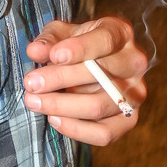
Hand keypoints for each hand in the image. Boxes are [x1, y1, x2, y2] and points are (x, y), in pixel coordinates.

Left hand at [22, 17, 147, 145]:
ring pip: (99, 106)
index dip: (79, 49)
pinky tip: (54, 119)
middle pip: (100, 75)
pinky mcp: (129, 119)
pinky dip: (76, 129)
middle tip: (31, 83)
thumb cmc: (77, 44)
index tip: (53, 56)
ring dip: (61, 106)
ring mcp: (135, 93)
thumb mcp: (62, 33)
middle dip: (60, 79)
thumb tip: (34, 51)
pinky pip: (104, 133)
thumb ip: (49, 40)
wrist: (96, 64)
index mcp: (120, 33)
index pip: (104, 40)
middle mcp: (134, 63)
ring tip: (34, 102)